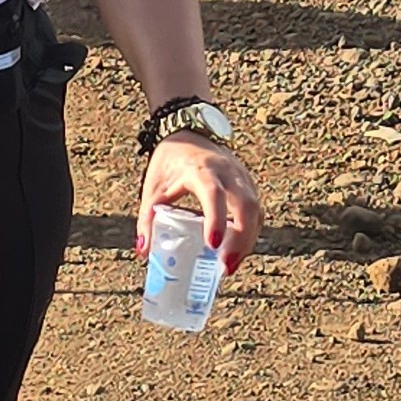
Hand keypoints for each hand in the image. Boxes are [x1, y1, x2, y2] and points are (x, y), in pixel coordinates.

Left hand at [139, 138, 260, 272]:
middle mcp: (227, 172)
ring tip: (229, 266)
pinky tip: (237, 251)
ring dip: (247, 241)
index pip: (213, 193)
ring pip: (255, 211)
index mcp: (201, 169)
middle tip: (225, 267)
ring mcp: (242, 178)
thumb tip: (144, 253)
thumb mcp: (154, 187)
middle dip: (240, 239)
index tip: (213, 245)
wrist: (189, 133)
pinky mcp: (248, 185)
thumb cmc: (170, 162)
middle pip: (246, 206)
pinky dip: (249, 233)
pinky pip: (256, 211)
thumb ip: (148, 219)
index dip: (216, 219)